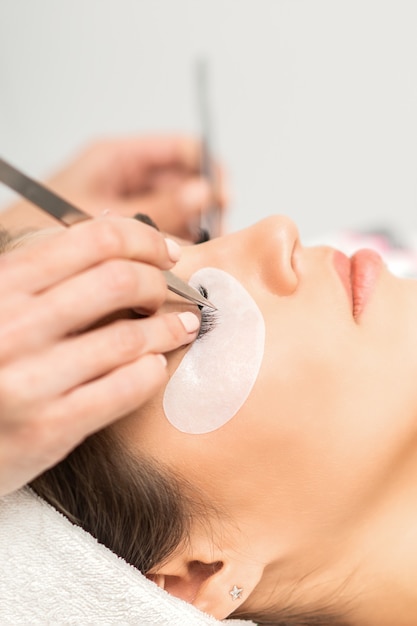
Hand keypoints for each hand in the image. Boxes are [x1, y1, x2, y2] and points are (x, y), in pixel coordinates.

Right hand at [0, 217, 198, 495]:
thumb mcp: (0, 303)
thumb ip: (47, 273)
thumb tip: (120, 234)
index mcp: (1, 284)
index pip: (94, 239)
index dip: (143, 239)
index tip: (165, 250)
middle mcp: (11, 327)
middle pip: (119, 281)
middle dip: (160, 283)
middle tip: (172, 292)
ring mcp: (28, 381)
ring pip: (129, 337)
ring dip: (168, 328)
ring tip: (181, 327)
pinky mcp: (47, 428)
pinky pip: (124, 389)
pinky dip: (151, 372)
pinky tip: (155, 366)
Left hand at [1, 135, 228, 239]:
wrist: (14, 247)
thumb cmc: (43, 222)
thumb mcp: (108, 211)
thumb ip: (159, 205)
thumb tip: (205, 193)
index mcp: (120, 156)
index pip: (181, 149)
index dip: (209, 167)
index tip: (223, 194)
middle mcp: (130, 177)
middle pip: (186, 180)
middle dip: (206, 202)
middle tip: (216, 226)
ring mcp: (131, 202)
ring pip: (179, 207)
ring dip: (194, 225)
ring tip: (201, 245)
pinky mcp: (130, 229)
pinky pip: (165, 229)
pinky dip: (178, 241)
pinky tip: (182, 256)